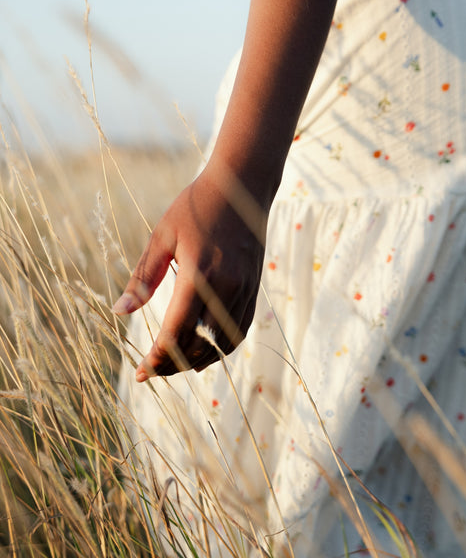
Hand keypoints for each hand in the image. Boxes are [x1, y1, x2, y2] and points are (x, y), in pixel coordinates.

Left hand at [113, 163, 266, 380]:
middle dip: (173, 364)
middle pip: (199, 344)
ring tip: (175, 365)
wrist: (243, 185)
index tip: (141, 372)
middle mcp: (226, 287)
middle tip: (152, 371)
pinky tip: (204, 351)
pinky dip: (222, 348)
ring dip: (198, 360)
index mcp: (199, 275)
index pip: (177, 332)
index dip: (158, 357)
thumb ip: (142, 277)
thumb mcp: (162, 236)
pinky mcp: (255, 288)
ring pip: (222, 343)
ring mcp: (244, 289)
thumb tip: (119, 312)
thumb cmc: (196, 206)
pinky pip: (240, 330)